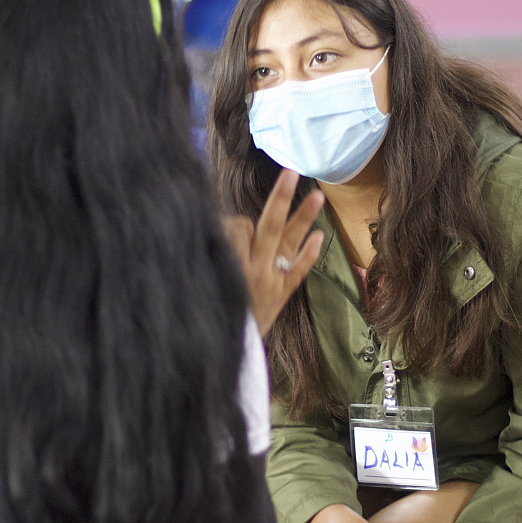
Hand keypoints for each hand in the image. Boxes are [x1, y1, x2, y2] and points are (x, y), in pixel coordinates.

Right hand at [223, 169, 324, 335]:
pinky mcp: (281, 294)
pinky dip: (309, 255)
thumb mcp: (202, 281)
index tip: (224, 227)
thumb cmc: (208, 310)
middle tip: (291, 171)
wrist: (224, 350)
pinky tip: (319, 236)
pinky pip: (298, 271)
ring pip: (288, 243)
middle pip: (269, 225)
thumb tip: (218, 224)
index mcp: (231, 265)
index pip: (237, 227)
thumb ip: (213, 251)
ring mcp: (271, 281)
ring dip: (303, 218)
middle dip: (280, 197)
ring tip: (318, 195)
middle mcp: (254, 270)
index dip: (233, 221)